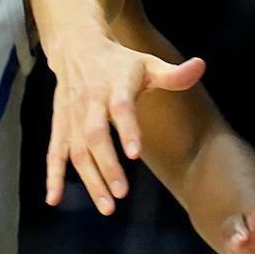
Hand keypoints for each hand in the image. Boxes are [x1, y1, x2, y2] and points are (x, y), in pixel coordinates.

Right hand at [43, 31, 205, 213]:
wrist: (76, 47)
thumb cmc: (120, 62)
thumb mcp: (147, 63)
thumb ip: (173, 74)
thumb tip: (201, 66)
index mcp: (114, 85)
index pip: (120, 108)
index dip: (127, 129)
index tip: (135, 154)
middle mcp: (90, 101)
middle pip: (95, 135)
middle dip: (107, 165)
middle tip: (122, 193)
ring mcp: (72, 116)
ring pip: (76, 150)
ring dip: (89, 179)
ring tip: (107, 205)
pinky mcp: (60, 125)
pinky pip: (54, 152)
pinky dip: (53, 176)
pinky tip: (54, 199)